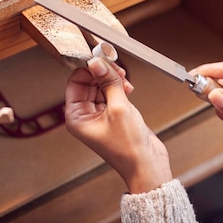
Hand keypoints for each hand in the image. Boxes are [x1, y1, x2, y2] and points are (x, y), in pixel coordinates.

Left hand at [65, 57, 172, 192]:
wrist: (146, 164)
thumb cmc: (128, 146)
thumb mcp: (119, 107)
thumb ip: (108, 81)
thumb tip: (97, 62)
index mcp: (76, 117)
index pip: (76, 82)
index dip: (88, 68)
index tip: (102, 58)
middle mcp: (84, 116)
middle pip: (88, 82)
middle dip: (102, 73)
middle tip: (117, 68)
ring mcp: (98, 115)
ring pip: (100, 86)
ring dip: (112, 79)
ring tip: (125, 80)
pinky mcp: (112, 114)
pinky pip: (110, 93)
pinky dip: (118, 87)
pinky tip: (128, 88)